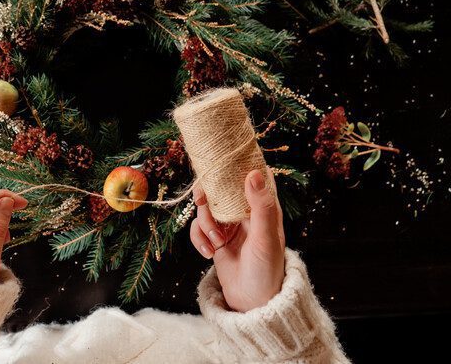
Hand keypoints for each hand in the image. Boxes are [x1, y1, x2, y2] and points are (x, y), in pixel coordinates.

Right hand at [189, 168, 284, 311]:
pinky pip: (197, 228)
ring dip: (205, 225)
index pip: (247, 176)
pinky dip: (198, 238)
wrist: (252, 302)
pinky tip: (208, 252)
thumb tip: (253, 173)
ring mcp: (228, 225)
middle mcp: (244, 212)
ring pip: (205, 210)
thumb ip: (260, 206)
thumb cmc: (267, 270)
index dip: (231, 167)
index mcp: (262, 206)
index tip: (216, 162)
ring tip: (215, 243)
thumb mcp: (266, 237)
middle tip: (202, 201)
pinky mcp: (215, 238)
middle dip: (208, 197)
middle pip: (219, 190)